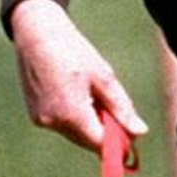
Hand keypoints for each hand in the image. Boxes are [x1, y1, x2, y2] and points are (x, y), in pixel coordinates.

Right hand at [9, 0, 145, 151]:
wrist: (37, 33)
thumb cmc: (73, 51)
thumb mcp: (104, 77)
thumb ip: (122, 108)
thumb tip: (140, 133)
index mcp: (72, 114)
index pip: (101, 144)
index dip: (119, 141)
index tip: (130, 132)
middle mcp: (53, 122)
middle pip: (88, 141)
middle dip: (104, 130)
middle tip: (110, 104)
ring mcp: (41, 120)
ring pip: (75, 135)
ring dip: (89, 124)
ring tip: (90, 93)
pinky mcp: (35, 116)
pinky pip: (62, 125)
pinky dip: (73, 118)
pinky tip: (75, 93)